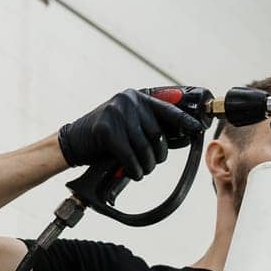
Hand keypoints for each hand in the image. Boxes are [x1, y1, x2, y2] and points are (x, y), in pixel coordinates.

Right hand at [59, 90, 202, 181]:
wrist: (72, 142)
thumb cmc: (105, 137)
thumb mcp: (128, 123)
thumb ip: (148, 124)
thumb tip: (179, 134)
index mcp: (137, 97)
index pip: (167, 109)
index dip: (184, 121)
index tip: (197, 129)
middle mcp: (128, 101)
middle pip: (157, 134)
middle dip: (159, 154)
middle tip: (153, 163)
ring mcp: (116, 113)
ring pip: (145, 147)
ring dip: (147, 165)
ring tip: (142, 170)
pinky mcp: (106, 130)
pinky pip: (130, 156)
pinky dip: (134, 169)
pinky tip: (133, 173)